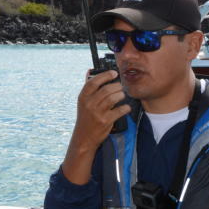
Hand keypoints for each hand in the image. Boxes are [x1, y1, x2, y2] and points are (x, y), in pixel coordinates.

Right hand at [61, 70, 130, 184]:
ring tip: (122, 96)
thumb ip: (88, 88)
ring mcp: (97, 113)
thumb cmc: (86, 118)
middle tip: (120, 87)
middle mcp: (89, 104)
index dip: (105, 75)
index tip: (114, 73)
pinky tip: (126, 107)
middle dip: (117, 86)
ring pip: (113, 98)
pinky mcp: (105, 121)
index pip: (94, 82)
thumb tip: (90, 71)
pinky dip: (125, 108)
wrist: (84, 137)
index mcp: (83, 97)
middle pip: (106, 89)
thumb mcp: (83, 103)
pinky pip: (119, 110)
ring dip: (121, 95)